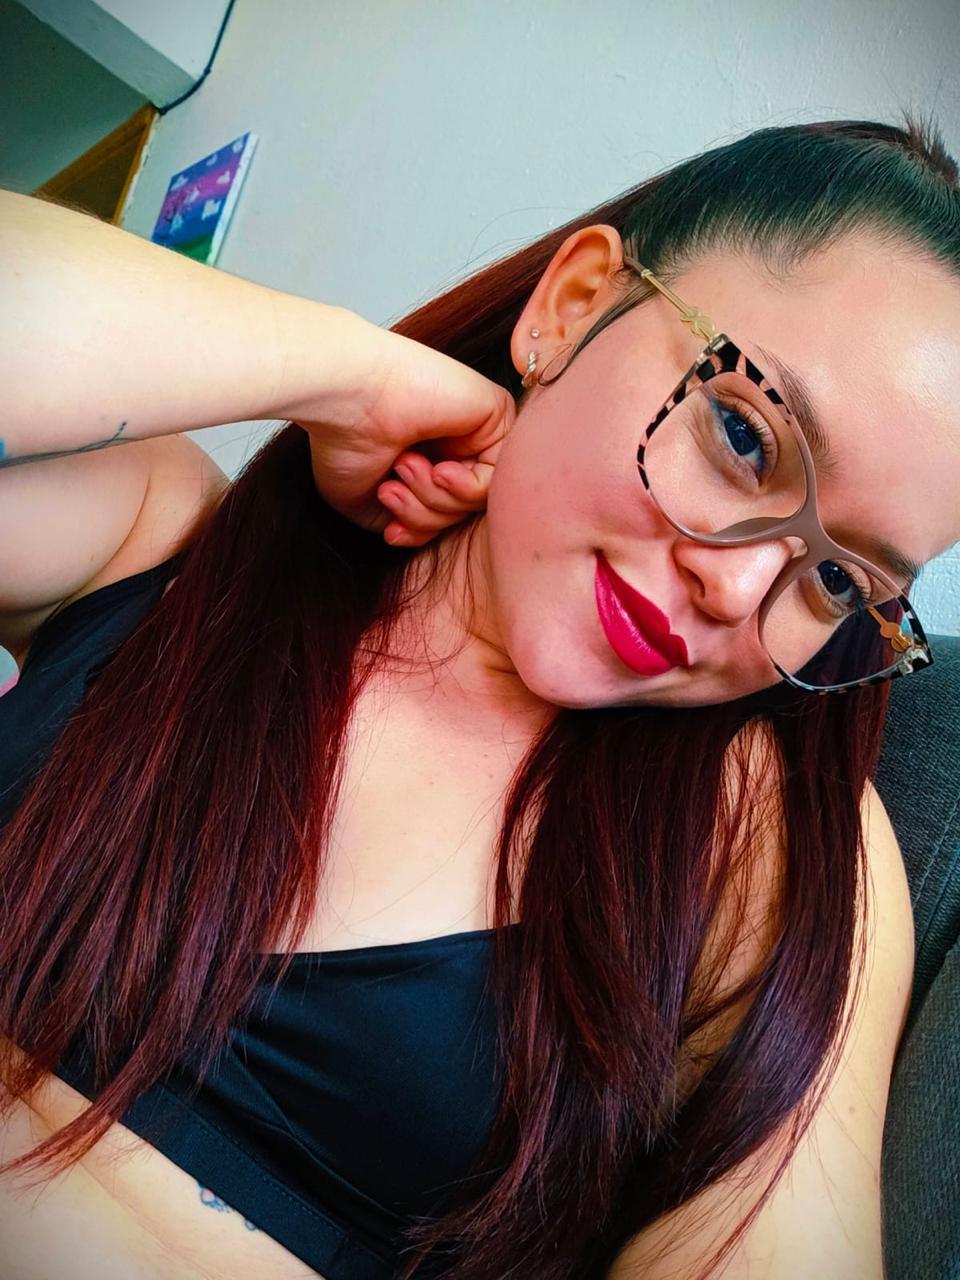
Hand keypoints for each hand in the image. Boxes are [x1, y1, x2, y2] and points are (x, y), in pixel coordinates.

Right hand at [287, 312, 516, 545]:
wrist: (344, 396)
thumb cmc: (344, 441)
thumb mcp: (372, 504)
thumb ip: (410, 521)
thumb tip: (431, 535)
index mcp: (429, 456)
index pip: (444, 515)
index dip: (420, 530)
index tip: (391, 529)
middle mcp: (457, 443)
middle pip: (461, 512)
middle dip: (424, 516)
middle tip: (389, 492)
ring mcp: (479, 430)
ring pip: (476, 501)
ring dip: (435, 500)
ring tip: (403, 470)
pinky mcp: (497, 414)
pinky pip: (494, 481)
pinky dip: (462, 488)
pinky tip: (436, 469)